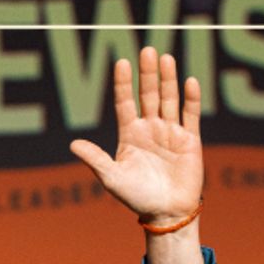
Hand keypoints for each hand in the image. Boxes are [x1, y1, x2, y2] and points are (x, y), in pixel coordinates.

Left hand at [70, 47, 202, 226]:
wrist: (166, 212)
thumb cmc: (136, 197)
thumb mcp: (112, 178)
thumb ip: (95, 159)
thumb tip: (73, 144)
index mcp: (130, 134)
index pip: (125, 102)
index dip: (124, 83)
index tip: (121, 62)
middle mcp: (150, 128)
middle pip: (148, 94)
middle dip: (147, 73)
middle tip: (147, 50)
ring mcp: (170, 132)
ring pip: (169, 99)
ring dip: (167, 79)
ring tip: (165, 58)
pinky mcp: (190, 139)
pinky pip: (191, 115)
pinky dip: (190, 99)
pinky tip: (189, 81)